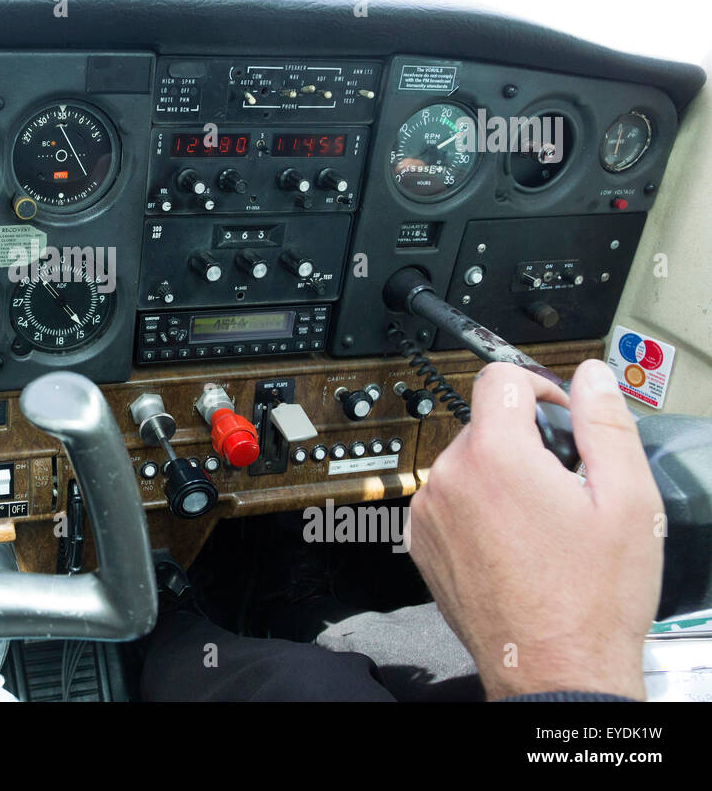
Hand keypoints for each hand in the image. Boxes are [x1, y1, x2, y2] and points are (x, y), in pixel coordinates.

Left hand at [408, 359, 662, 699]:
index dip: (539, 387)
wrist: (553, 670)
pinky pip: (449, 502)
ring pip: (467, 465)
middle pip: (485, 426)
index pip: (500, 379)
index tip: (560, 413)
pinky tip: (514, 545)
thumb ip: (605, 424)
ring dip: (501, 478)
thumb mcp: (627, 500)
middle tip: (566, 486)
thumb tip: (592, 377)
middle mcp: (449, 477)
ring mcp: (428, 513)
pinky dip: (478, 510)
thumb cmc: (590, 599)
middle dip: (526, 443)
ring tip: (542, 525)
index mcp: (496, 455)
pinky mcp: (421, 543)